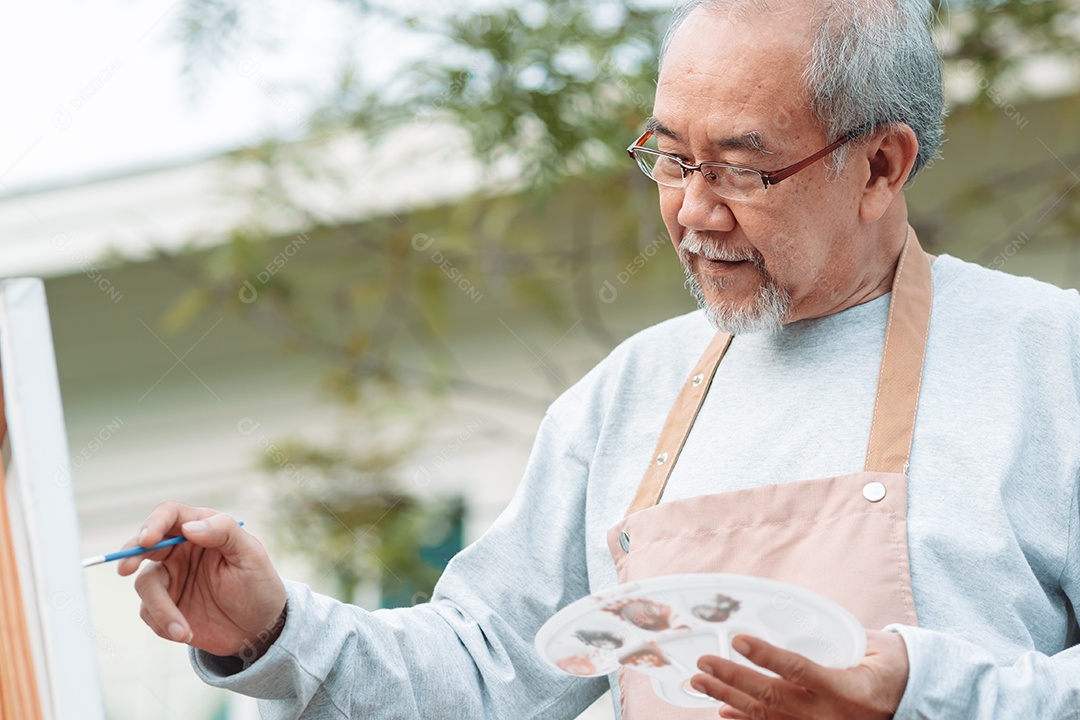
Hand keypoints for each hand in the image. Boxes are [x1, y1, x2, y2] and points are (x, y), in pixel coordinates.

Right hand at [118, 501, 286, 661]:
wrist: (258, 628)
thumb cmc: (258, 584)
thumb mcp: (251, 555)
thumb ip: (223, 532)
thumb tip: (190, 528)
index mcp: (202, 529)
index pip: (170, 515)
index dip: (155, 523)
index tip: (148, 539)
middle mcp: (180, 551)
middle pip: (144, 544)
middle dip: (131, 554)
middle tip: (126, 569)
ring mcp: (170, 579)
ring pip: (145, 584)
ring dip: (160, 608)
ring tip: (183, 630)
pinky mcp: (164, 606)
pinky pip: (149, 613)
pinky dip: (164, 624)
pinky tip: (187, 633)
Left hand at [690, 629, 908, 719]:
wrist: (910, 703)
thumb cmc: (891, 668)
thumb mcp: (873, 647)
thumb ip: (835, 636)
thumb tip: (791, 616)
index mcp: (848, 689)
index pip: (799, 670)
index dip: (766, 656)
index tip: (738, 640)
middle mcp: (830, 716)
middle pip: (772, 697)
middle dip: (733, 680)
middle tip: (704, 664)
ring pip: (766, 716)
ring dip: (729, 699)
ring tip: (701, 683)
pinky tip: (723, 710)